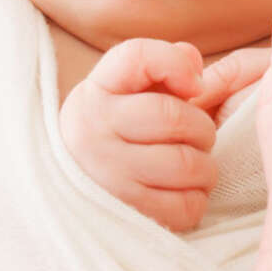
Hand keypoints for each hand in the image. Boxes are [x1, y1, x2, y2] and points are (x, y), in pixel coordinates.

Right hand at [60, 38, 268, 231]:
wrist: (66, 190)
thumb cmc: (111, 132)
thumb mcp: (122, 91)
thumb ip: (160, 66)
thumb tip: (196, 69)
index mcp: (96, 93)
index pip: (138, 56)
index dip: (176, 64)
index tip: (193, 85)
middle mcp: (95, 132)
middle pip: (176, 117)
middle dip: (202, 127)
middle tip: (198, 137)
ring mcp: (109, 176)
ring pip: (188, 164)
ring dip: (205, 166)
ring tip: (195, 165)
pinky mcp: (128, 214)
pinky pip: (186, 206)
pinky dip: (196, 199)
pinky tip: (184, 191)